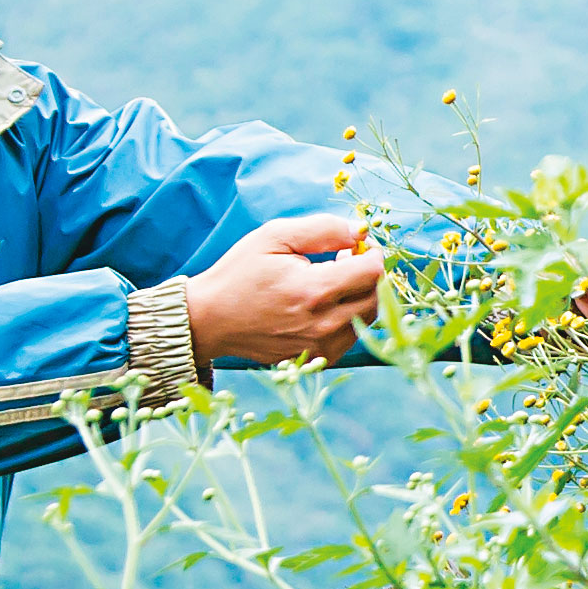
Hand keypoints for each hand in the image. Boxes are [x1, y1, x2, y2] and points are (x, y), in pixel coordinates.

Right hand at [177, 211, 383, 370]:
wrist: (211, 319)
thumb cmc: (240, 273)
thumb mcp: (275, 236)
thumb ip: (323, 229)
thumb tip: (360, 231)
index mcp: (314, 290)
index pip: (373, 271)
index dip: (371, 253)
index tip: (356, 247)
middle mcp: (323, 324)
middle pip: (376, 297)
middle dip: (369, 274)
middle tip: (345, 261)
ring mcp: (320, 346)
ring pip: (366, 318)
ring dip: (358, 297)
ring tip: (329, 282)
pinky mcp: (316, 359)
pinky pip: (351, 337)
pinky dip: (347, 318)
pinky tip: (322, 306)